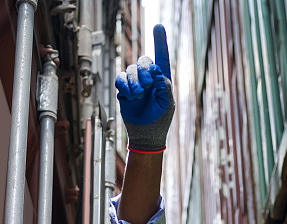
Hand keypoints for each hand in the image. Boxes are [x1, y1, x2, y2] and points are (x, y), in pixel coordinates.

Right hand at [115, 24, 174, 151]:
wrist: (145, 135)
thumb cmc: (159, 120)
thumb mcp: (167, 103)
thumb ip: (164, 85)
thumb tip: (156, 69)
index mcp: (162, 80)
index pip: (162, 57)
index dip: (160, 41)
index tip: (158, 26)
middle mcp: (149, 78)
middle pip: (144, 61)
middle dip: (144, 71)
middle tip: (146, 87)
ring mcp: (135, 83)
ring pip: (130, 70)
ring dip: (133, 82)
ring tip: (137, 96)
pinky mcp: (124, 89)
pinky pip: (120, 78)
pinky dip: (123, 86)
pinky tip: (128, 96)